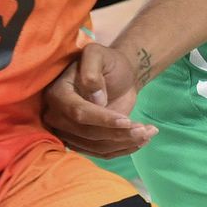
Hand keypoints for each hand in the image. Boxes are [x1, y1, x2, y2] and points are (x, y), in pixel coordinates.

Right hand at [41, 42, 156, 158]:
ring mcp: (70, 132)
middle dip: (118, 133)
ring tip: (149, 132)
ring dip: (125, 143)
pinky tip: (142, 141)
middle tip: (145, 129)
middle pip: (88, 133)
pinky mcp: (84, 142)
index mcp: (57, 93)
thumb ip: (92, 70)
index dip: (102, 119)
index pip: (78, 112)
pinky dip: (123, 149)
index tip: (127, 120)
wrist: (117, 75)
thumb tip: (96, 99)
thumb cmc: (107, 62)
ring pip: (97, 146)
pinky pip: (102, 152)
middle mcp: (58, 116)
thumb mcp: (98, 54)